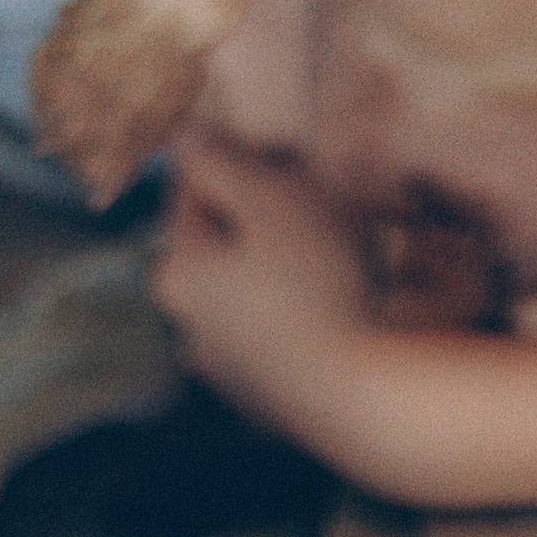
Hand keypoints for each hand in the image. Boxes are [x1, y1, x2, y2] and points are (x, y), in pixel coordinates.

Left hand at [150, 128, 387, 466]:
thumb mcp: (271, 202)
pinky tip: (336, 308)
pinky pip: (274, 335)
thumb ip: (220, 164)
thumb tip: (182, 135)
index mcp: (176, 274)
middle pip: (218, 246)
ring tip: (333, 258)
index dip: (239, 163)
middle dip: (259, 220)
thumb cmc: (315, 283)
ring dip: (277, 270)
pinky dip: (295, 315)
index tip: (284, 160)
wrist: (360, 395)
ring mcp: (225, 372)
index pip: (191, 190)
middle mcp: (185, 328)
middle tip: (315, 206)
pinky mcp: (265, 401)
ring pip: (246, 293)